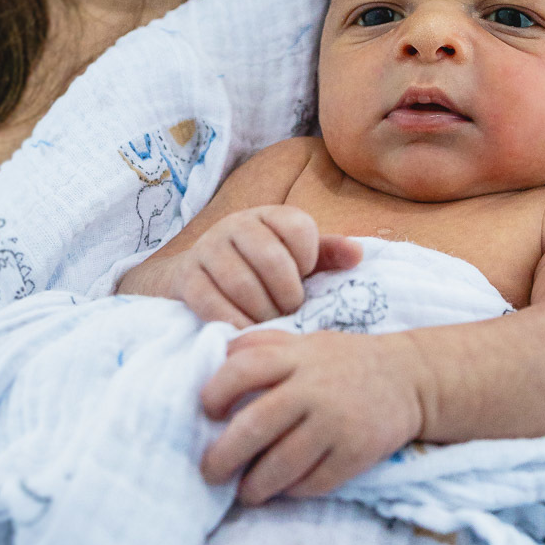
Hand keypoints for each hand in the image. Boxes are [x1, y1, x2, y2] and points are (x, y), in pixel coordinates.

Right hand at [171, 206, 360, 327]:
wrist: (198, 277)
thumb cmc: (260, 271)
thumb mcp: (296, 259)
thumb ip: (327, 255)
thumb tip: (358, 254)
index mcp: (269, 214)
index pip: (298, 228)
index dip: (308, 260)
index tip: (305, 279)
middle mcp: (236, 224)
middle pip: (271, 258)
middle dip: (287, 294)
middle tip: (291, 311)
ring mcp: (207, 248)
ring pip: (241, 283)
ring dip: (262, 312)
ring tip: (271, 322)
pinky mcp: (186, 276)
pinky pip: (211, 302)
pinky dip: (233, 321)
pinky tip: (246, 330)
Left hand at [200, 330, 423, 502]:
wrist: (410, 378)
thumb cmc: (344, 361)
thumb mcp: (306, 341)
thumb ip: (262, 345)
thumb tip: (211, 362)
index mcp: (297, 357)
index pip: (243, 369)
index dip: (216, 391)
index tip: (207, 411)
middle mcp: (315, 387)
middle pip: (256, 424)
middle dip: (224, 455)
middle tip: (209, 472)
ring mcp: (337, 422)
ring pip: (282, 463)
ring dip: (254, 485)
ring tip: (244, 492)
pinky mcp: (358, 452)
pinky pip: (314, 482)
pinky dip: (292, 491)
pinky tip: (283, 490)